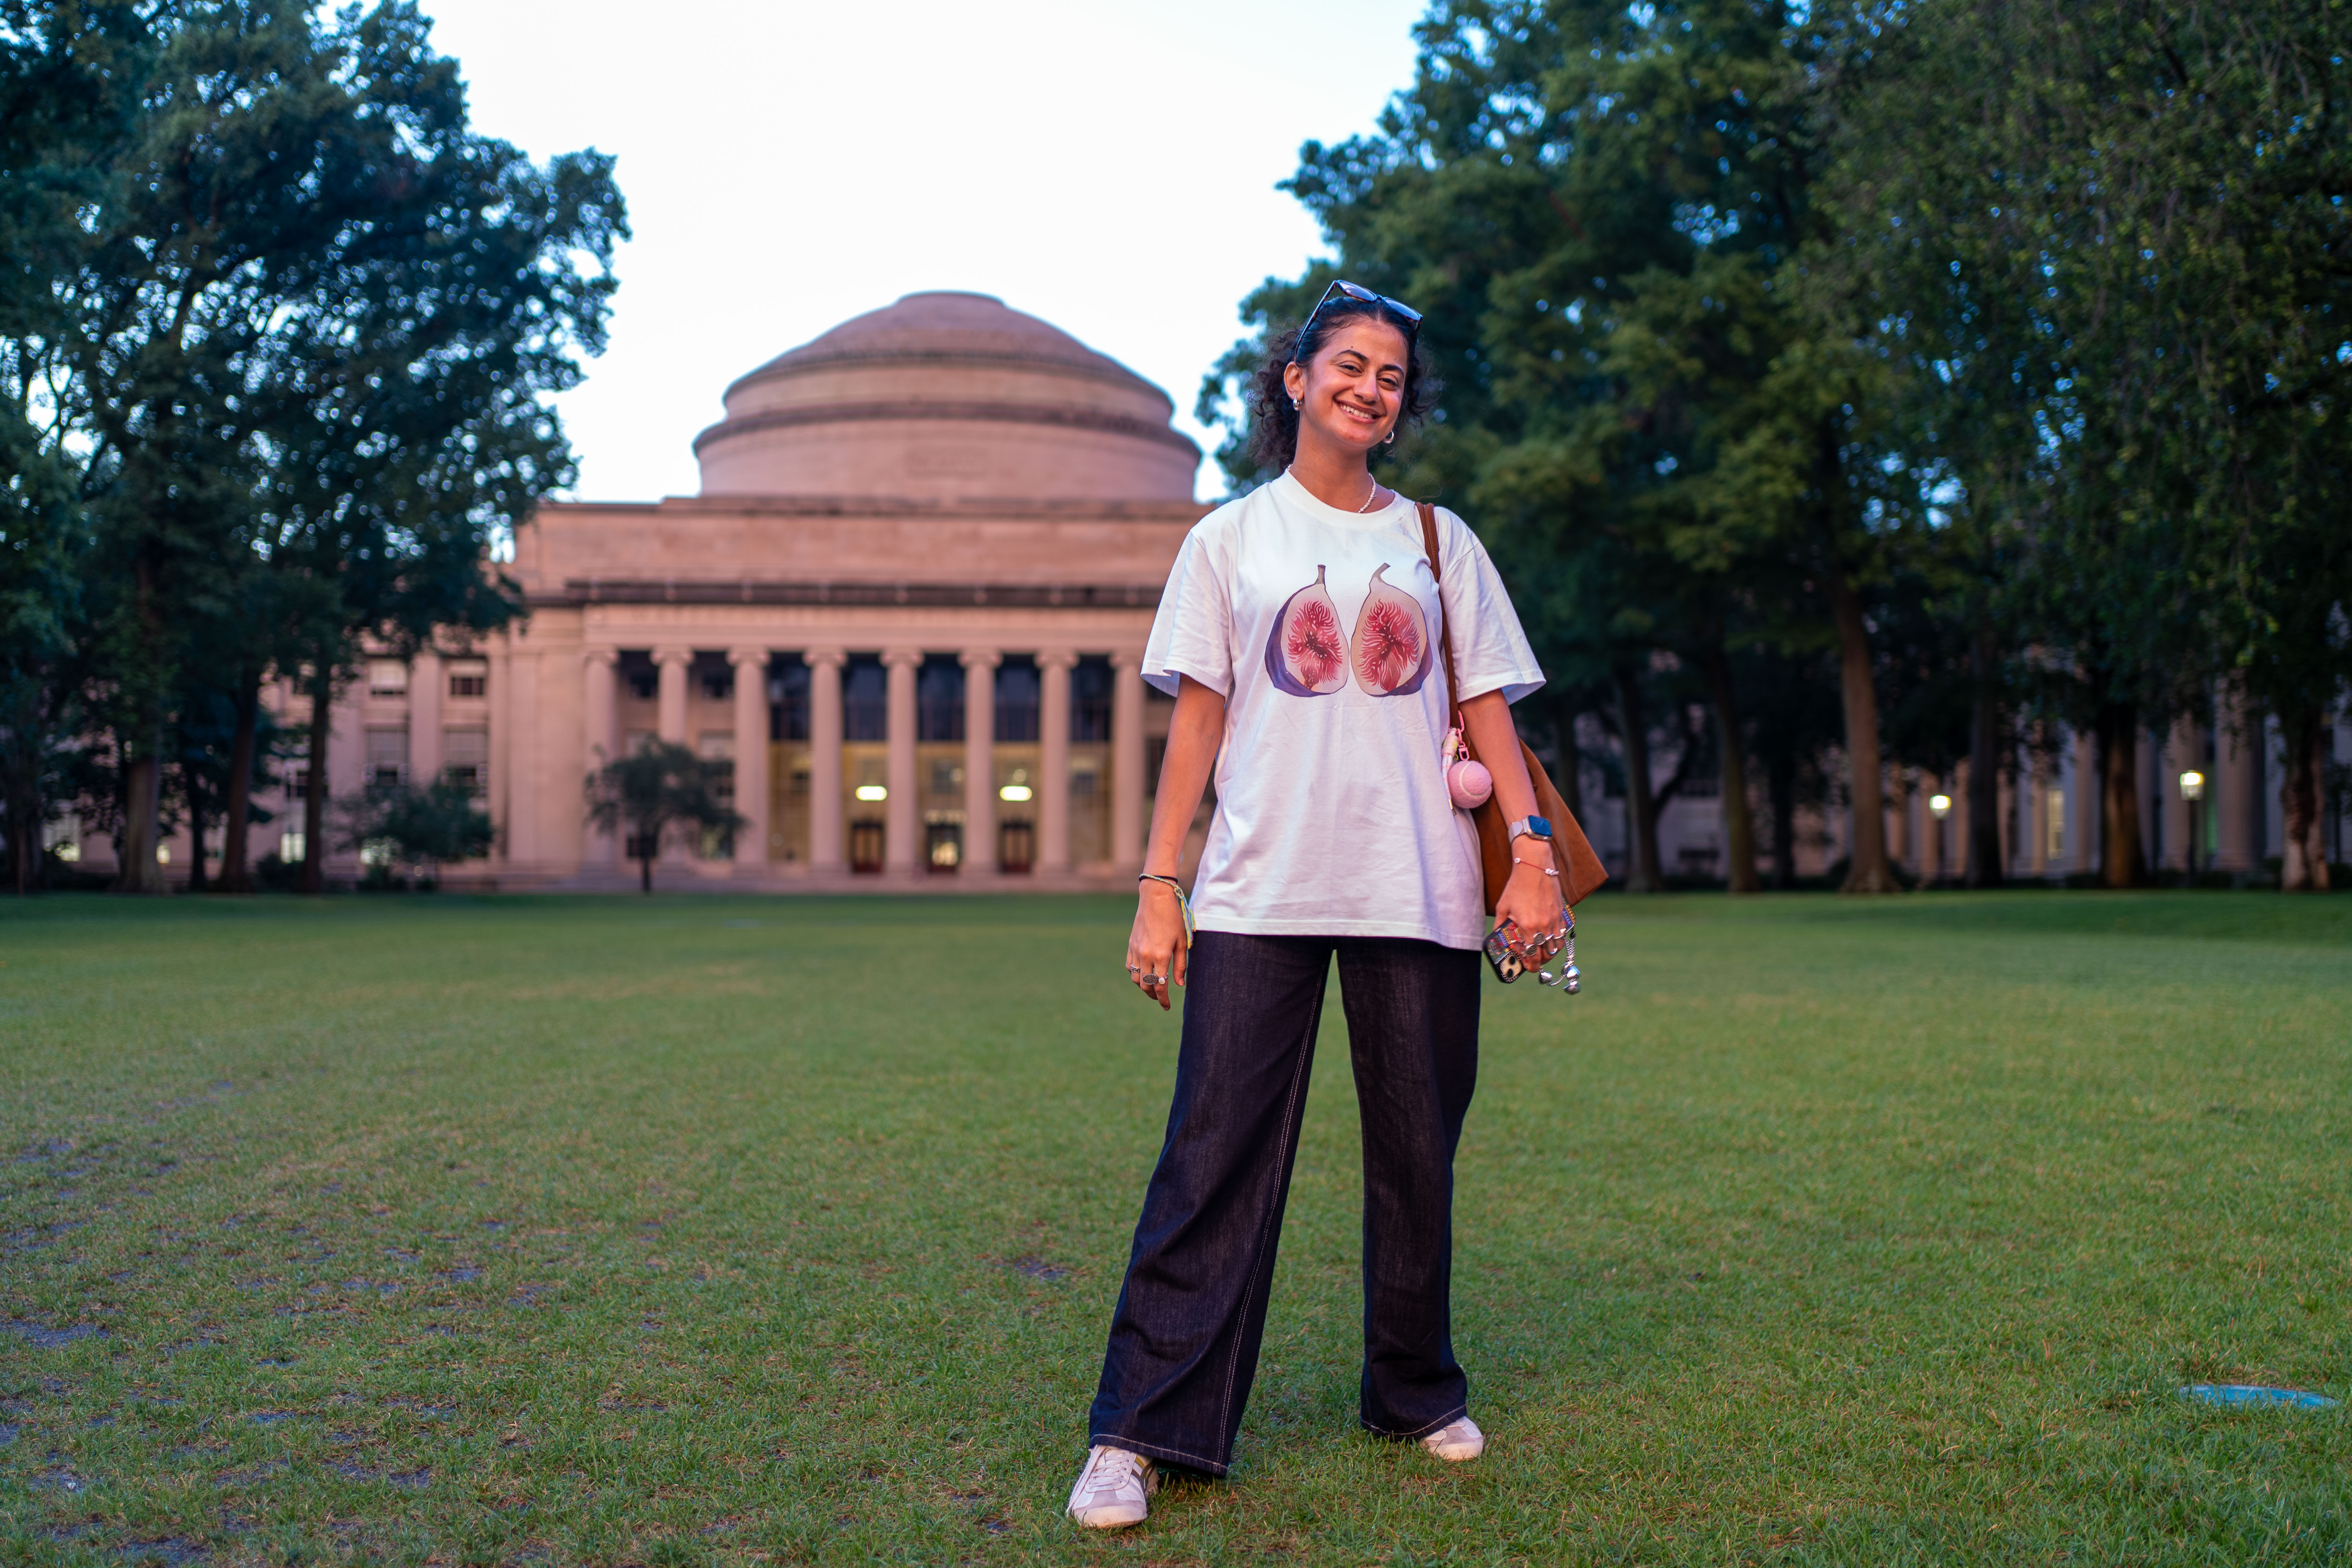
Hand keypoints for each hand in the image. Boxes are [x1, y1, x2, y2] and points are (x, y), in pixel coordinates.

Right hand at [1126, 880, 1189, 1010]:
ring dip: (1144, 987)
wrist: (1155, 898)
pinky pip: (1130, 967)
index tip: (1167, 1007)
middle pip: (1146, 986)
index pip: (1160, 986)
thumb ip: (1180, 965)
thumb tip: (1179, 984)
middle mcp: (1146, 955)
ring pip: (1136, 978)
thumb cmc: (1173, 918)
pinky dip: (1136, 974)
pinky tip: (1143, 974)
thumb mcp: (1182, 942)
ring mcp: (1136, 950)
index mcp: (1161, 956)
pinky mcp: (1130, 945)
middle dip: (1154, 995)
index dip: (1163, 1000)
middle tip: (1161, 999)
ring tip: (1152, 988)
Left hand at [1493, 838, 1567, 959]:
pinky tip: (1549, 937)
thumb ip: (1500, 924)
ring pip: (1557, 946)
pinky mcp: (1561, 913)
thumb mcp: (1503, 907)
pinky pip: (1562, 933)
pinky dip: (1557, 940)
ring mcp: (1554, 920)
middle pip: (1546, 955)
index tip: (1528, 966)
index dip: (1530, 965)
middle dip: (1540, 961)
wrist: (1534, 867)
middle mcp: (1543, 926)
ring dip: (1550, 952)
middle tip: (1534, 960)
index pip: (1532, 955)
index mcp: (1527, 927)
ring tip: (1542, 950)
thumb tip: (1497, 936)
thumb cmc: (1517, 886)